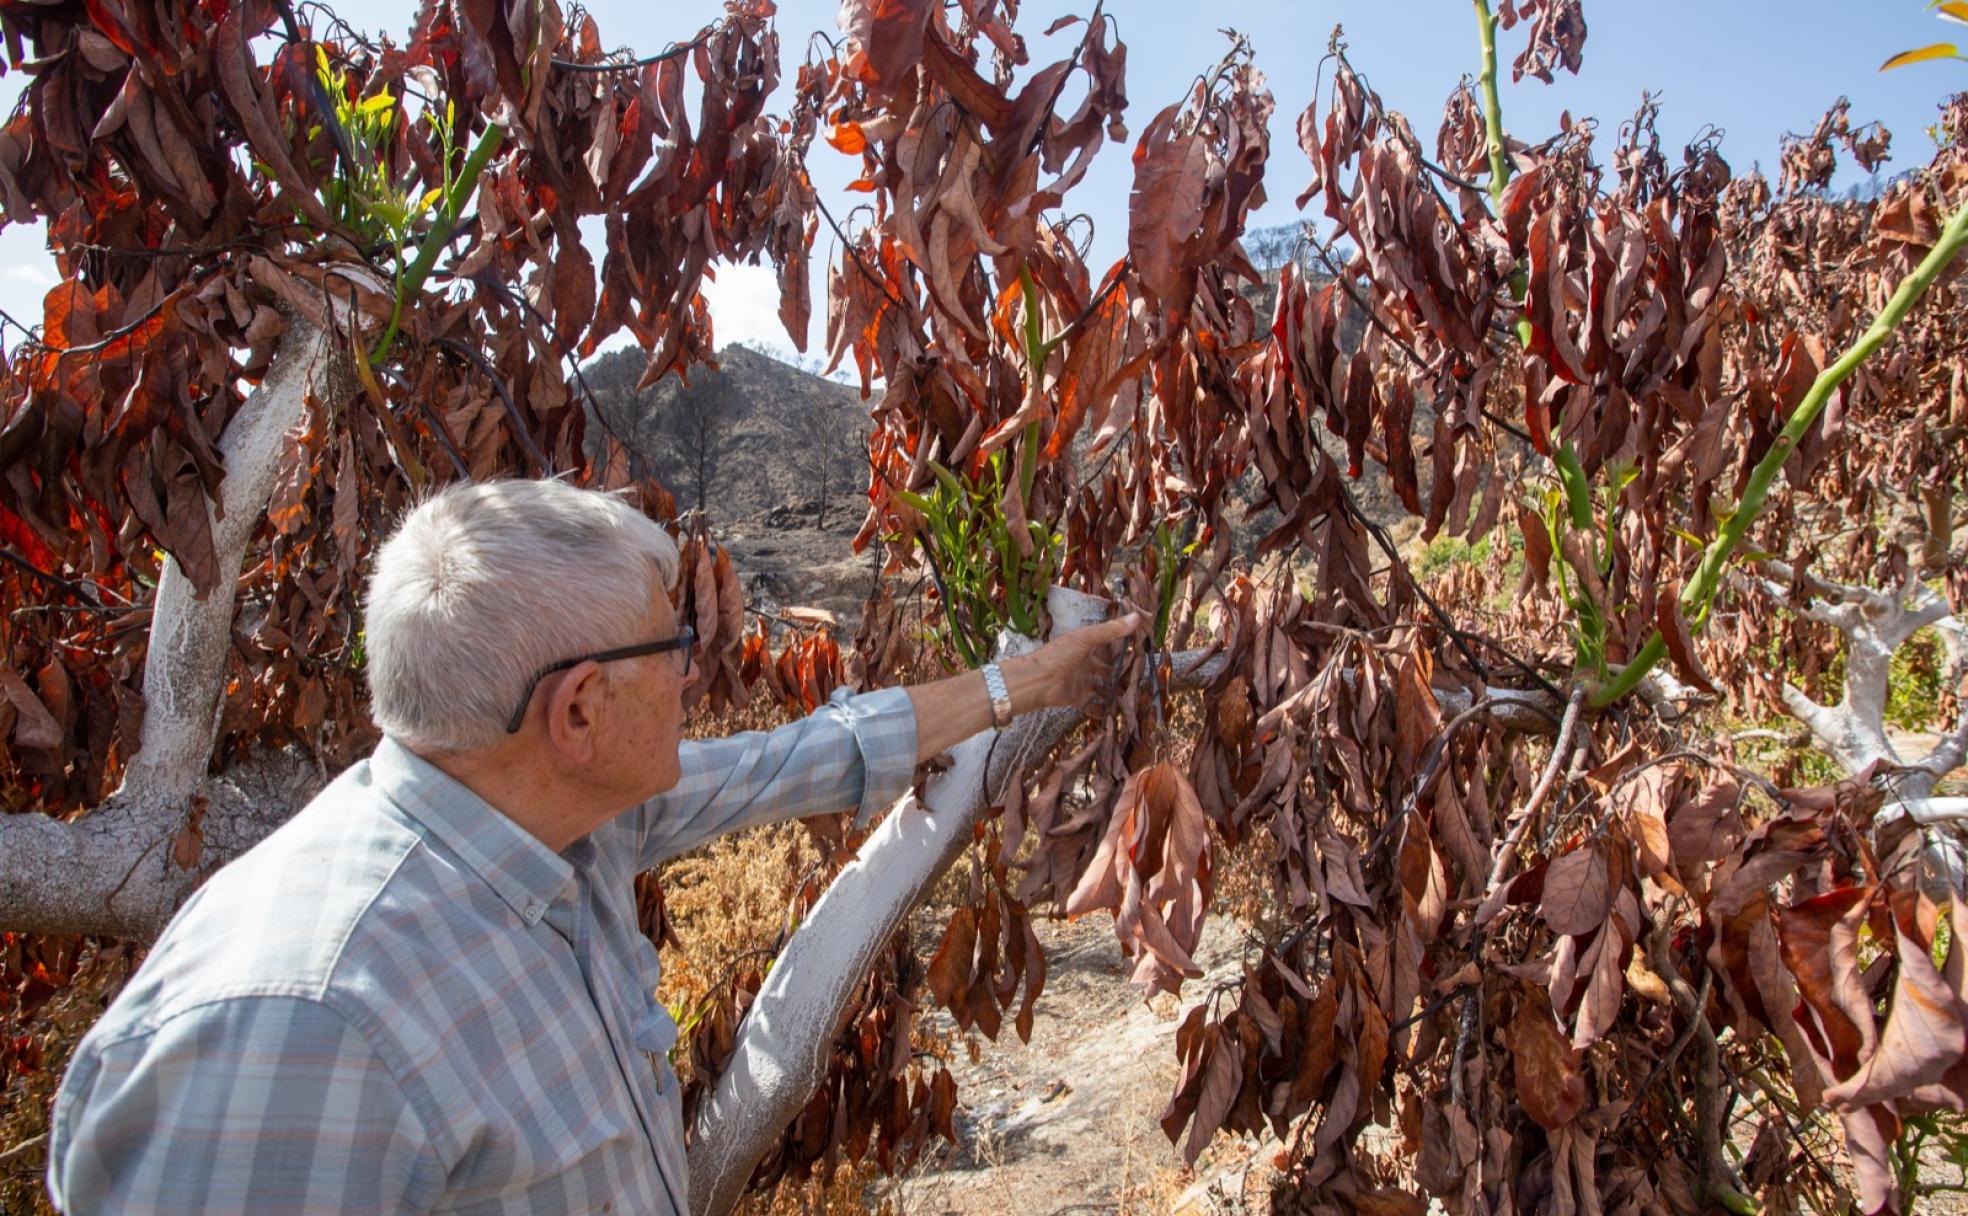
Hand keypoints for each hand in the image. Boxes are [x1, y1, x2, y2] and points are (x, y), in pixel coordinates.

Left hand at [1021, 611, 1145, 715]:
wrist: (1038, 680)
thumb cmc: (1060, 654)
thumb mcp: (1086, 638)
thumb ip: (1110, 630)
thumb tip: (1137, 616)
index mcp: (1085, 646)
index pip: (1107, 646)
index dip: (1121, 649)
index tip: (1141, 653)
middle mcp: (1084, 663)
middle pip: (1106, 668)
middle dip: (1119, 674)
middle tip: (1139, 679)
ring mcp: (1081, 681)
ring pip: (1101, 687)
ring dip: (1113, 692)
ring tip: (1131, 698)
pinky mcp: (1077, 698)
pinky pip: (1092, 705)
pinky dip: (1102, 710)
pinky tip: (1115, 714)